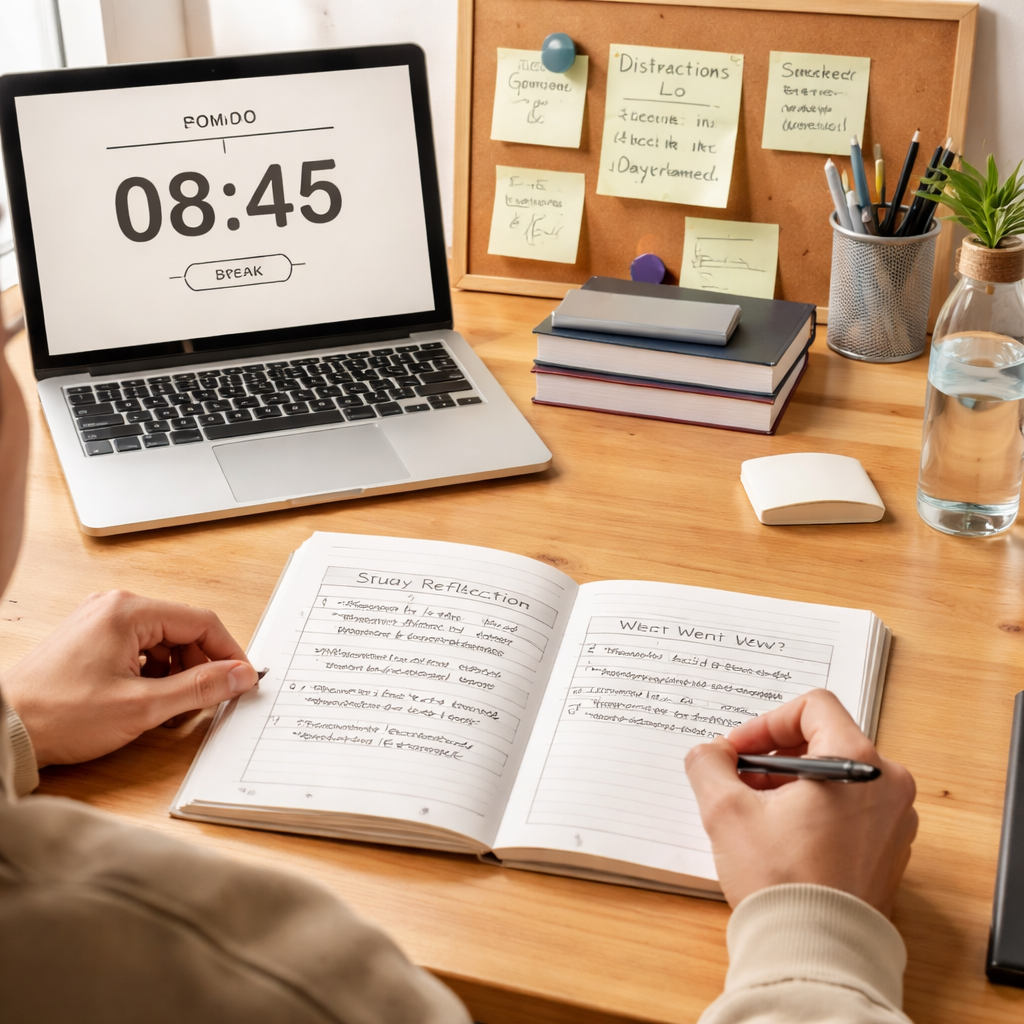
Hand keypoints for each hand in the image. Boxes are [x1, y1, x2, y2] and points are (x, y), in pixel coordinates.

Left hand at [1, 590, 258, 766]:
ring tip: (168, 708)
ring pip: (163, 642)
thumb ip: (199, 688)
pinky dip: (152, 674)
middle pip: (183, 630)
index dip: (229, 652)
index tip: (243, 679)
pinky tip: (145, 701)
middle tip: (206, 700)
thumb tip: (239, 675)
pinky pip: (140, 649)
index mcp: (128, 611)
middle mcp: (115, 607)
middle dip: (200, 666)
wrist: (4, 729)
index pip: (202, 622)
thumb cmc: (59, 715)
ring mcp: (101, 622)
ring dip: (176, 673)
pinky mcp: (91, 640)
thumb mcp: (141, 707)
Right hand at [685, 689, 917, 914]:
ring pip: (836, 778)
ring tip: (756, 815)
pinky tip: (781, 840)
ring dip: (791, 785)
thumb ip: (709, 765)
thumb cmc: (781, 882)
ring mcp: (894, 822)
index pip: (813, 707)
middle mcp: (888, 786)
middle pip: (824, 742)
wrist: (816, 953)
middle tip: (740, 783)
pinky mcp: (889, 852)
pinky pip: (850, 811)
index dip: (766, 723)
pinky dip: (813, 812)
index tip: (739, 751)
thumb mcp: (726, 812)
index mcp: (859, 763)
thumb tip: (711, 753)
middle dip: (774, 758)